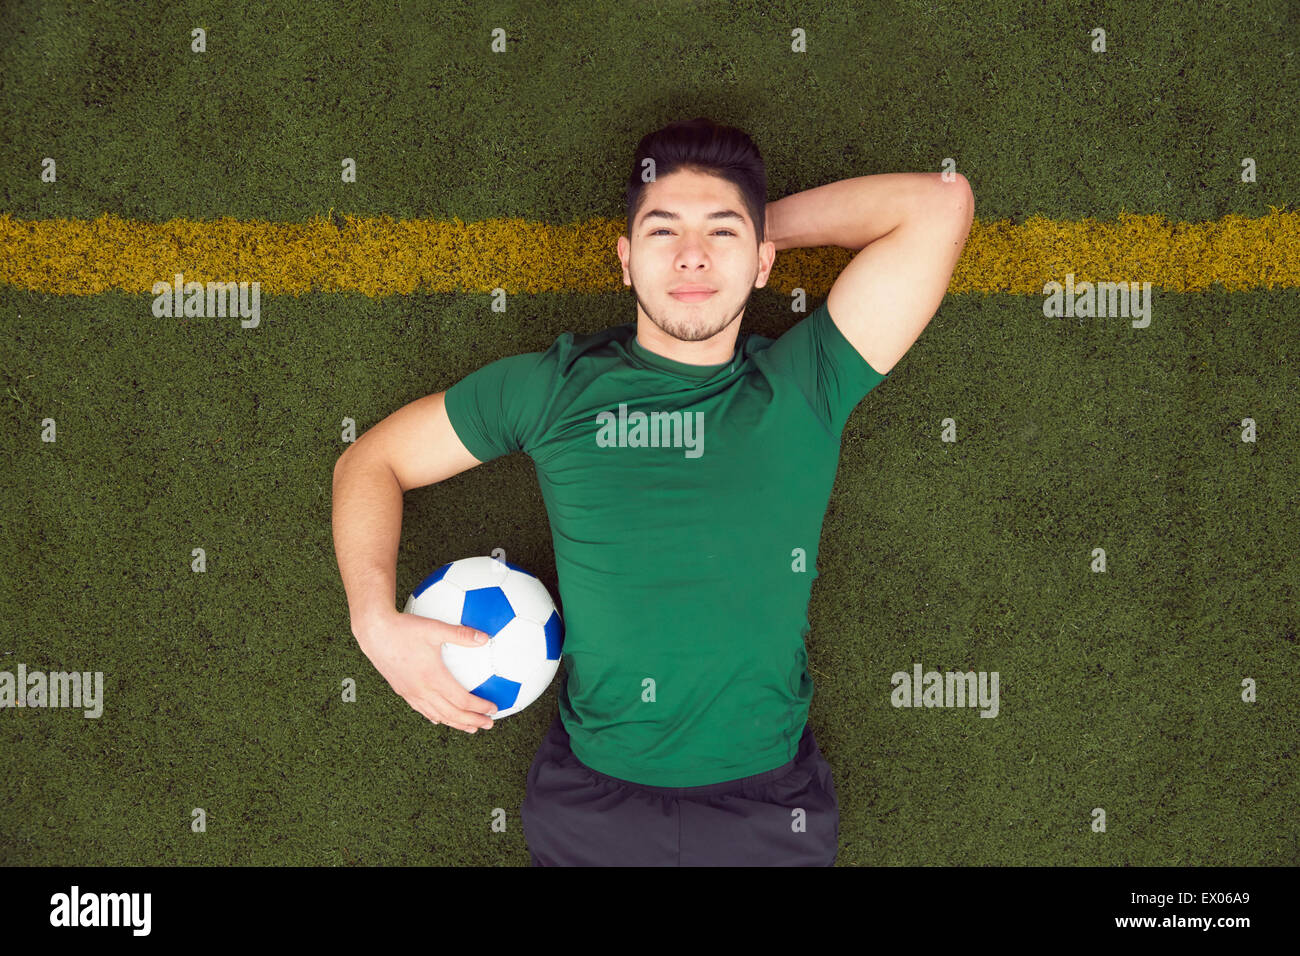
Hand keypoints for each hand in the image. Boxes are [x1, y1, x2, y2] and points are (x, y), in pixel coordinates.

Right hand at [353, 608, 497, 732]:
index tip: (493, 709)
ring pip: (437, 715)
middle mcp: (422, 690)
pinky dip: (436, 717)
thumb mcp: (434, 628)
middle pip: (452, 713)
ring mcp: (411, 692)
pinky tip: (440, 719)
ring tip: (471, 728)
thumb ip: (460, 634)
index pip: (461, 700)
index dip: (479, 707)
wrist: (374, 633)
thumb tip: (485, 637)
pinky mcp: (402, 691)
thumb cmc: (404, 629)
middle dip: (472, 721)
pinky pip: (421, 710)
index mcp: (433, 678)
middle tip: (489, 724)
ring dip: (456, 723)